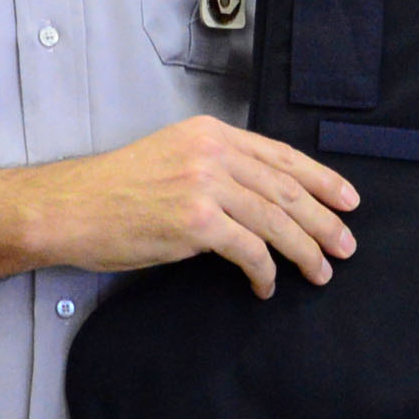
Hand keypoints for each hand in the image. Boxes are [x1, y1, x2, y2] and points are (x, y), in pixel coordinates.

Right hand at [36, 115, 357, 298]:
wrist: (71, 207)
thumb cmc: (116, 190)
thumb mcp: (173, 158)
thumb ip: (217, 167)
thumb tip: (264, 197)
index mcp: (211, 133)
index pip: (281, 156)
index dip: (321, 179)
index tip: (347, 200)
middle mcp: (213, 152)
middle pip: (287, 189)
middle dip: (323, 221)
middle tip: (345, 246)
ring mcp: (205, 184)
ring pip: (276, 220)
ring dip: (304, 250)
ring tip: (320, 272)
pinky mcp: (195, 220)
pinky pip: (249, 249)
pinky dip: (265, 271)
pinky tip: (266, 285)